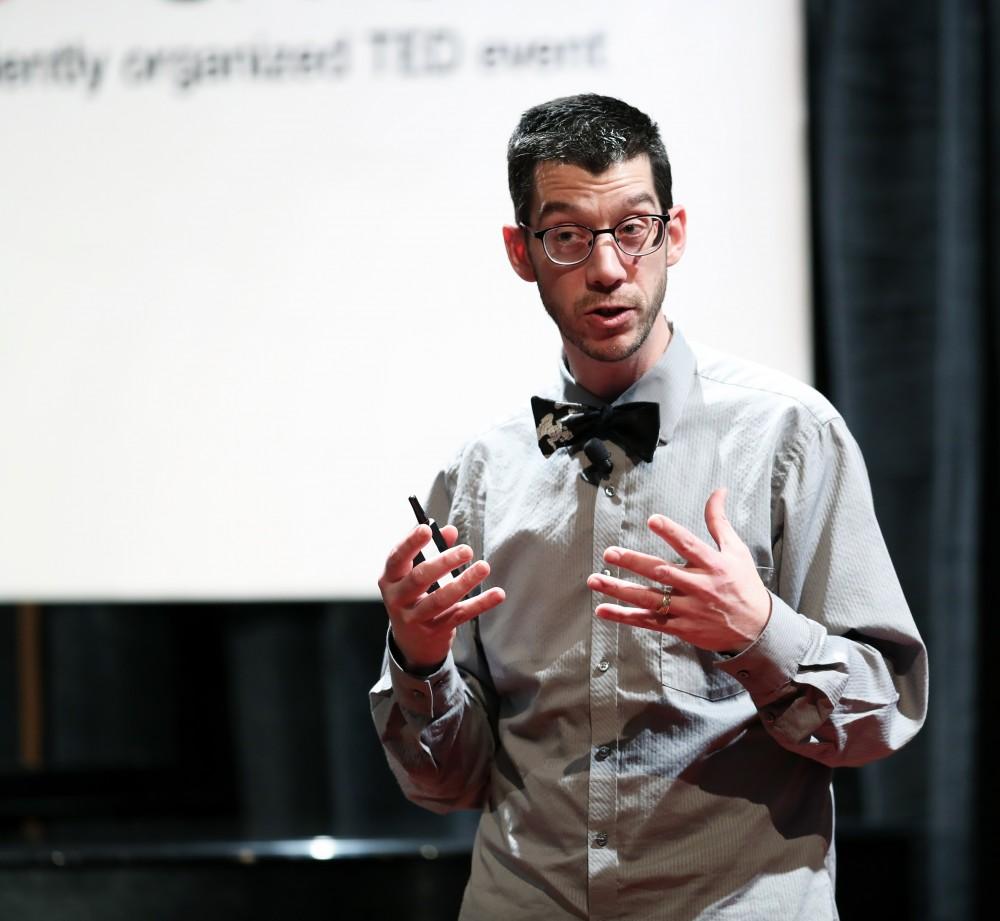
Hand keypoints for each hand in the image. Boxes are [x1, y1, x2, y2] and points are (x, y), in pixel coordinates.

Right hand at [378, 524, 504, 670]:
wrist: (411, 642)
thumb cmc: (413, 596)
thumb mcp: (414, 572)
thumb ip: (432, 549)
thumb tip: (450, 531)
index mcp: (390, 579)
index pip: (396, 558)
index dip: (410, 543)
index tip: (426, 529)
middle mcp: (398, 599)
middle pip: (419, 578)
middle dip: (444, 562)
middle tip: (466, 550)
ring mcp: (415, 618)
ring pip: (441, 599)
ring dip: (464, 582)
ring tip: (483, 567)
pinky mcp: (435, 631)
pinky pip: (460, 614)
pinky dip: (480, 604)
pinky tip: (497, 594)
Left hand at [586, 488, 770, 652]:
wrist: (756, 629)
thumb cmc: (743, 585)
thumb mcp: (736, 550)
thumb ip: (718, 521)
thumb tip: (718, 491)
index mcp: (713, 565)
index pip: (690, 546)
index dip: (672, 532)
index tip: (653, 520)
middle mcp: (699, 587)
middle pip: (662, 573)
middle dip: (634, 562)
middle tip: (610, 553)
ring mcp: (688, 610)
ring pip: (649, 599)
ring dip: (620, 590)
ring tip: (595, 580)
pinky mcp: (681, 628)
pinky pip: (649, 621)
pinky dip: (625, 617)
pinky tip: (603, 610)